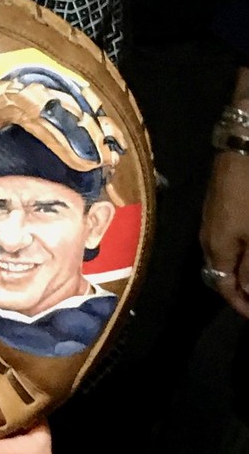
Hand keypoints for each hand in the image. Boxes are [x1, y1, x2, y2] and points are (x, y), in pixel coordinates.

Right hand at [201, 152, 248, 319]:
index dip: (242, 305)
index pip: (224, 287)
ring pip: (227, 257)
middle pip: (222, 274)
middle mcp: (208, 238)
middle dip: (242, 290)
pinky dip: (242, 253)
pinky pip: (228, 241)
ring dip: (244, 271)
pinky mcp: (220, 208)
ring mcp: (212, 221)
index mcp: (216, 248)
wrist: (241, 148)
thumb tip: (247, 295)